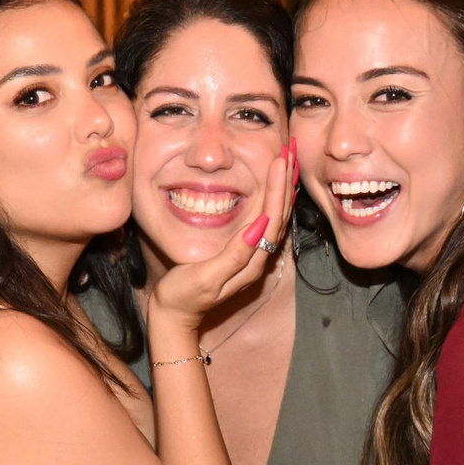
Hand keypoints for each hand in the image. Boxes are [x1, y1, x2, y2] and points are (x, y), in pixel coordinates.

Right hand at [144, 142, 295, 338]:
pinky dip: (271, 198)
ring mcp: (252, 255)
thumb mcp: (207, 278)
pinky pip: (265, 219)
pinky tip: (273, 186)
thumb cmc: (184, 296)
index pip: (272, 217)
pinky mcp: (244, 251)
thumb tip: (258, 227)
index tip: (279, 159)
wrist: (174, 315)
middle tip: (289, 149)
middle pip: (280, 213)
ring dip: (281, 186)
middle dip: (285, 180)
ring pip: (275, 214)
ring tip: (287, 159)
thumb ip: (234, 255)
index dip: (276, 187)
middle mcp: (258, 257)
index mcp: (251, 260)